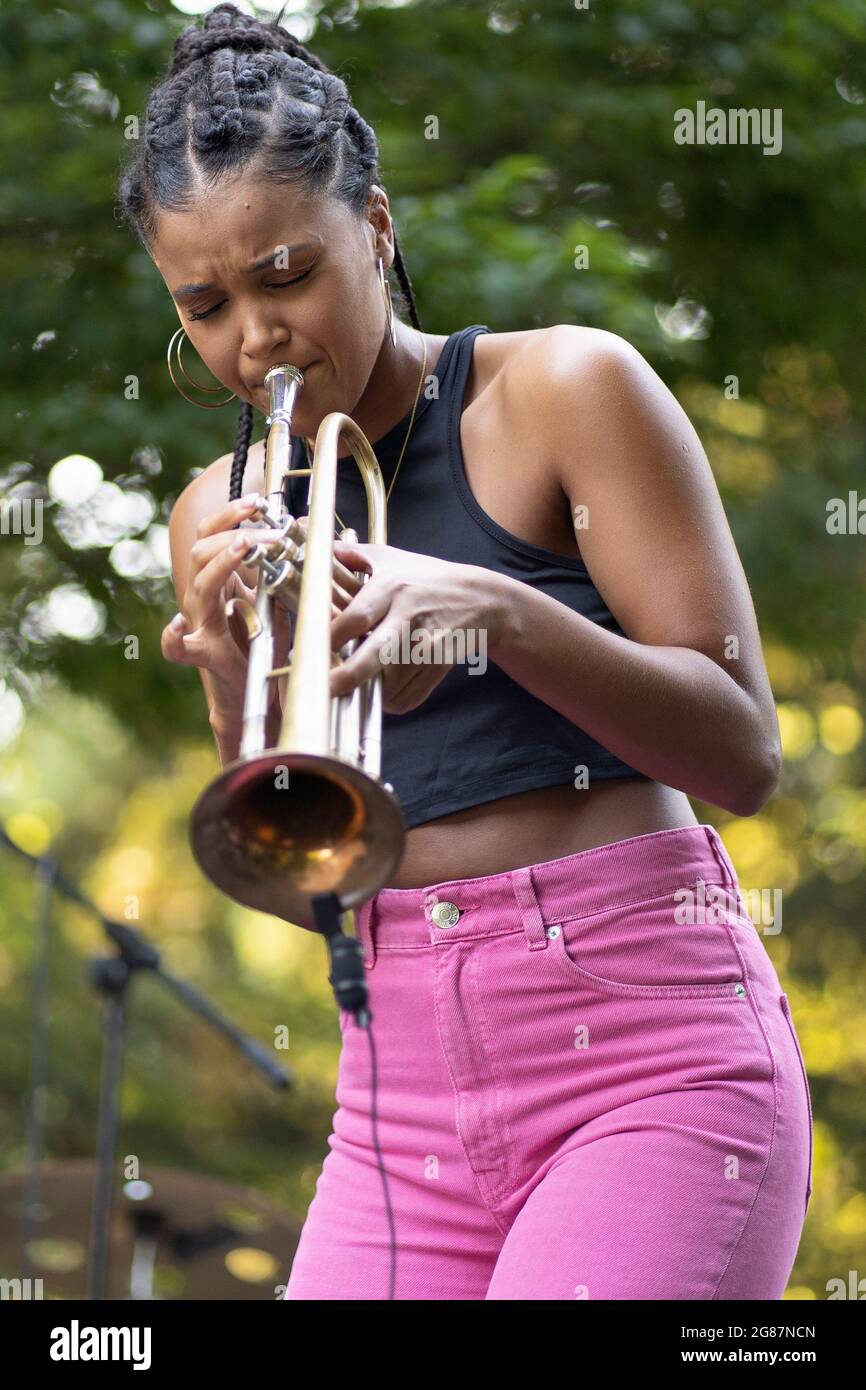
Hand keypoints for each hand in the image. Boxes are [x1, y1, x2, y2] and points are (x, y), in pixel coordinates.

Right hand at [161, 493, 298, 705]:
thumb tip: (300, 534)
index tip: (258, 501)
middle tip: (272, 531)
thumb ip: (281, 572)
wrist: (254, 689)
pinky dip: (172, 636)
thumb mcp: (275, 599)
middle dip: (236, 532)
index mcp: (218, 577)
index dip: (230, 514)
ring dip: (223, 561)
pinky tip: (177, 626)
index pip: (212, 533)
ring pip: (199, 583)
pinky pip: (175, 647)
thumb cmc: (262, 643)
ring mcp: (199, 622)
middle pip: (203, 549)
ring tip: (244, 547)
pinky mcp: (202, 653)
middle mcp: (203, 594)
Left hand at [327, 540, 500, 713]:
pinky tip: (385, 693)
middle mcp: (409, 613)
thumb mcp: (391, 558)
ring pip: (393, 681)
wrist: (481, 598)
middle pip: (376, 653)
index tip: (309, 653)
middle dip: (348, 676)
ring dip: (371, 693)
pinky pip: (412, 694)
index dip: (330, 639)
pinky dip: (394, 701)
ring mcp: (429, 639)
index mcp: (391, 586)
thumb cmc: (427, 578)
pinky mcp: (442, 661)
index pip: (355, 617)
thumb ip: (351, 554)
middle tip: (326, 690)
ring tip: (358, 689)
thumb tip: (317, 547)